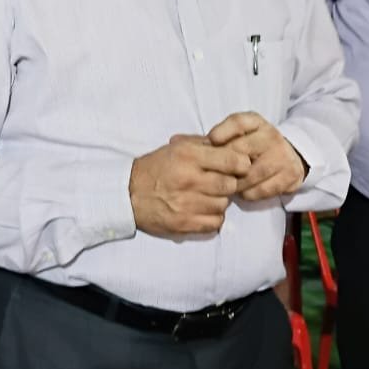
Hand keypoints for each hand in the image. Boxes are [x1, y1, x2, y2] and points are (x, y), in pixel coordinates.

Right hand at [130, 135, 249, 239]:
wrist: (127, 194)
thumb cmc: (155, 168)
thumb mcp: (177, 147)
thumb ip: (205, 145)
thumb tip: (233, 147)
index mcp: (188, 156)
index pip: (232, 160)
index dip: (240, 164)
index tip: (238, 166)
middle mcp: (189, 179)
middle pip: (230, 185)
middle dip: (228, 183)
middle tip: (219, 182)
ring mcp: (186, 204)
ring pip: (223, 204)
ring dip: (219, 201)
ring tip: (207, 196)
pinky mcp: (183, 223)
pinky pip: (215, 223)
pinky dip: (213, 217)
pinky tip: (203, 210)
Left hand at [207, 112, 307, 201]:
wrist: (291, 155)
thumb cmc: (254, 145)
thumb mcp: (241, 134)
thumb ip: (223, 137)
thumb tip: (202, 149)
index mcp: (256, 122)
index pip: (238, 122)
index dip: (222, 132)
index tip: (210, 142)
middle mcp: (271, 136)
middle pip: (242, 150)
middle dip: (225, 165)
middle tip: (215, 175)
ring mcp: (282, 156)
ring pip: (252, 174)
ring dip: (236, 184)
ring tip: (228, 186)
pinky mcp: (290, 175)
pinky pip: (263, 189)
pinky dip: (250, 194)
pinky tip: (244, 192)